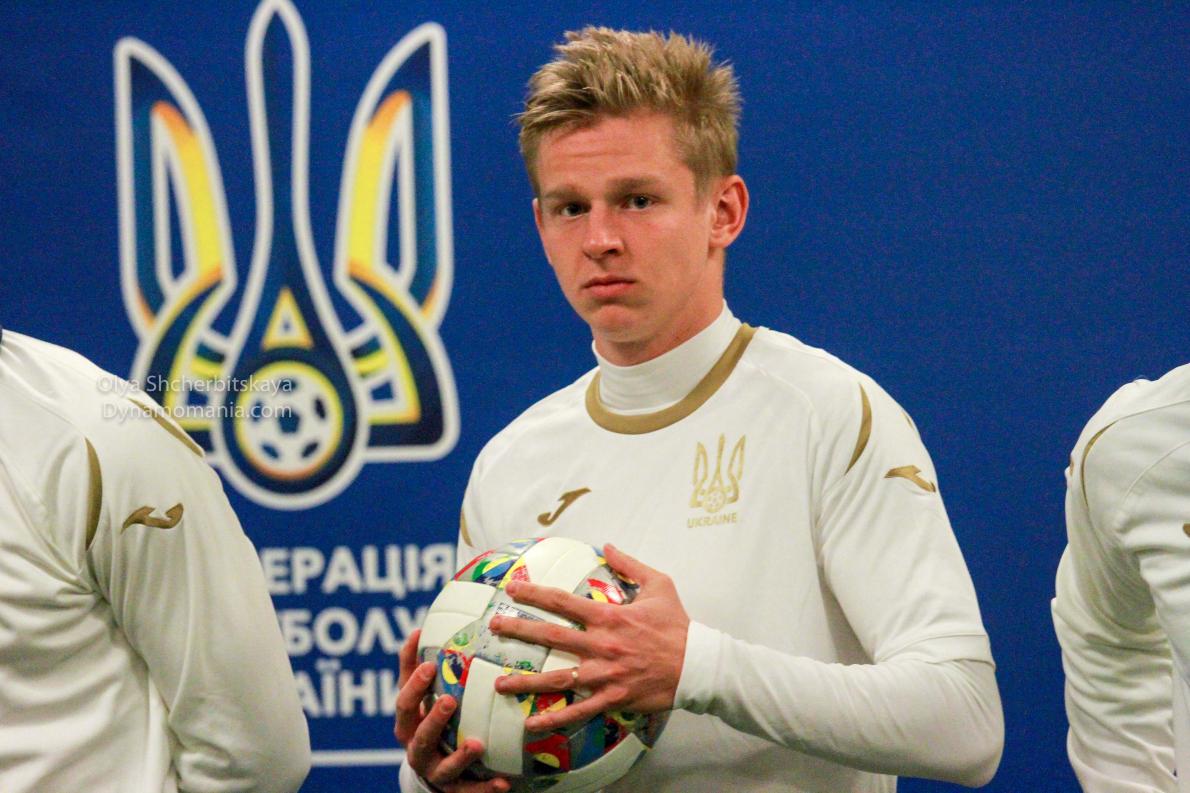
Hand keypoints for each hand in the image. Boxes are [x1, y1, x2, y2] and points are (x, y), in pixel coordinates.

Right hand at [394, 629, 509, 791]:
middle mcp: (417, 750)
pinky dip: (485, 788)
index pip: (404, 704)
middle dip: (433, 720)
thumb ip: (414, 667)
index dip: (415, 685)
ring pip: (443, 769)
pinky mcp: (454, 791)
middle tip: (449, 701)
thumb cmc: (427, 721)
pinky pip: (469, 792)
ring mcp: (435, 772)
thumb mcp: (418, 697)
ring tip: (477, 744)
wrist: (431, 771)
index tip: (431, 665)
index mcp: (408, 724)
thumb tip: (419, 628)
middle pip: (420, 737)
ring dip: (459, 756)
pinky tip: (503, 783)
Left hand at [490, 544, 688, 731]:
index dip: (534, 593)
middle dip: (519, 630)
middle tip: (494, 627)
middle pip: (551, 636)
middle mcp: (601, 645)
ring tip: (499, 682)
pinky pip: (578, 710)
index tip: (512, 589)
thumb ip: (630, 565)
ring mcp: (604, 674)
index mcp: (609, 616)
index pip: (562, 601)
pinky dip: (554, 718)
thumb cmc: (677, 625)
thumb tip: (608, 546)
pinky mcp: (612, 698)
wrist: (698, 665)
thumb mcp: (659, 585)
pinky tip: (532, 722)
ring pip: (557, 678)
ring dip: (526, 681)